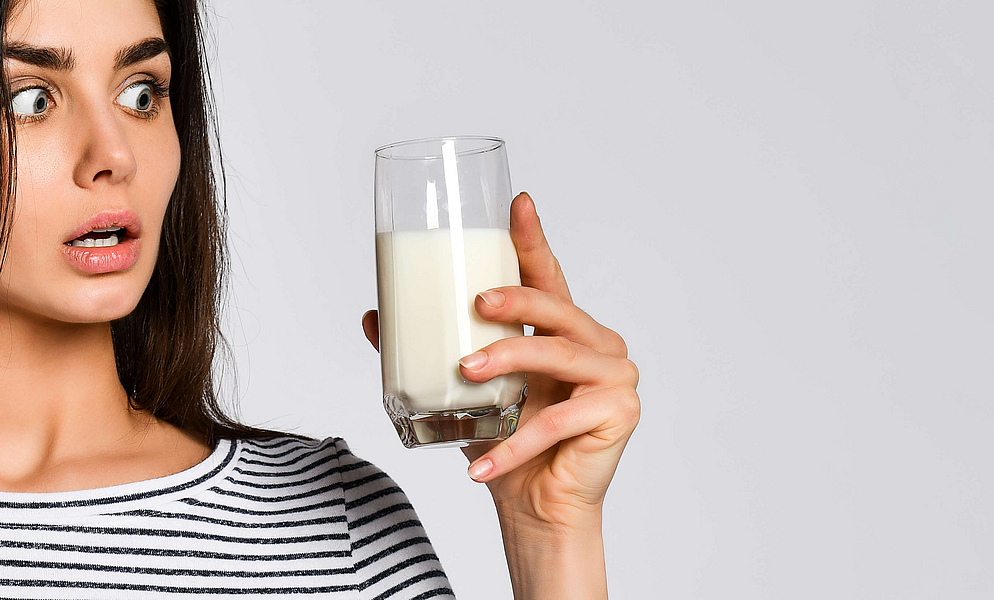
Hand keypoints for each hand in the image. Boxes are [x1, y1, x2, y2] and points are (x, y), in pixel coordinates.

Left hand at [362, 192, 640, 530]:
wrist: (536, 506)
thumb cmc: (507, 443)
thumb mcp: (463, 391)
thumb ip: (427, 352)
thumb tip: (373, 318)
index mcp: (564, 329)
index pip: (548, 275)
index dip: (532, 238)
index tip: (517, 203)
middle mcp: (598, 343)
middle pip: (557, 308)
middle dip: (516, 300)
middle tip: (477, 303)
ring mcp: (616, 376)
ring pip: (558, 355)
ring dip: (509, 363)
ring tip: (467, 374)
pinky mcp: (620, 412)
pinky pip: (560, 418)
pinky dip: (515, 442)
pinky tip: (483, 464)